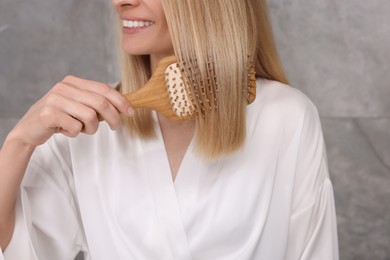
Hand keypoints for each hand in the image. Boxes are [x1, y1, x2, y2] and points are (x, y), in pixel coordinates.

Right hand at [9, 75, 133, 147]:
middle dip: (113, 117)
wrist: (30, 129)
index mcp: (74, 82)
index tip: (131, 112)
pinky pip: (76, 127)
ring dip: (91, 128)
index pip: (104, 88)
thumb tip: (124, 106)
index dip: (121, 101)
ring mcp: (55, 99)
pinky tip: (66, 131)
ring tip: (81, 129)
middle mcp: (64, 87)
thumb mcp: (79, 105)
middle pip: (101, 103)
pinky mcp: (48, 114)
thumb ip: (97, 102)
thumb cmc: (60, 117)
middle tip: (115, 127)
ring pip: (90, 117)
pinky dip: (75, 133)